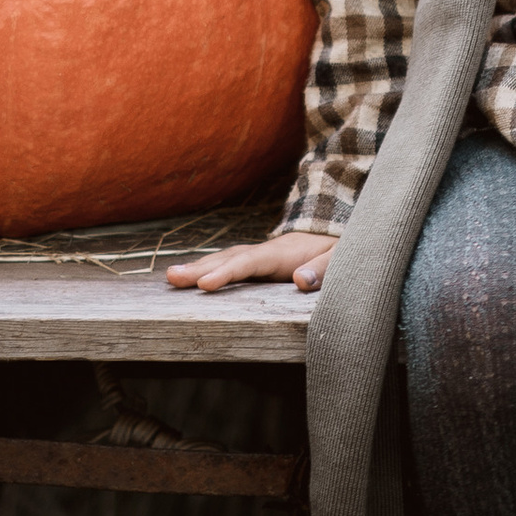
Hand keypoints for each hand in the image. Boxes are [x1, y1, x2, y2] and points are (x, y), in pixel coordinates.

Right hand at [166, 227, 337, 295]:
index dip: (226, 273)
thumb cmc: (342, 248)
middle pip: (230, 258)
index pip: (250, 263)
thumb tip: (299, 281)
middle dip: (200, 268)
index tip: (203, 285)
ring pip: (227, 259)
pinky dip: (212, 268)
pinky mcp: (263, 263)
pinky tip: (194, 277)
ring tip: (172, 278)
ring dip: (200, 267)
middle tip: (171, 277)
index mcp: (284, 253)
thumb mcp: (342, 258)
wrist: (344, 230)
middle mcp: (268, 252)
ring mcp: (263, 256)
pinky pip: (233, 265)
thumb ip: (323, 269)